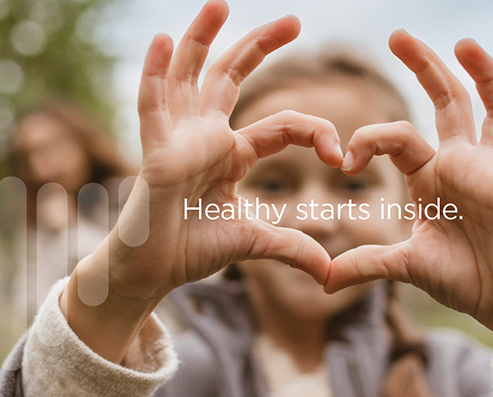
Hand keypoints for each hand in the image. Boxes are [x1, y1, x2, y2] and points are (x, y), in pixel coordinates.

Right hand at [64, 0, 341, 361]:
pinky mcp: (155, 152)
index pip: (280, 126)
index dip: (314, 132)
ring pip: (189, 77)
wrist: (152, 273)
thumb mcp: (252, 243)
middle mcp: (204, 137)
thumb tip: (329, 273)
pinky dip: (154, 72)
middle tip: (294, 20)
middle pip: (230, 78)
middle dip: (259, 46)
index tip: (340, 154)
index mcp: (230, 154)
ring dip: (201, 38)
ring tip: (219, 2)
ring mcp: (177, 139)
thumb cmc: (191, 251)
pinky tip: (163, 40)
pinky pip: (152, 105)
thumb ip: (290, 248)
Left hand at [326, 30, 492, 396]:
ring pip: (491, 109)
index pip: (397, 137)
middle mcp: (461, 162)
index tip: (344, 159)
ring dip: (482, 74)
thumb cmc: (465, 278)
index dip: (369, 140)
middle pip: (446, 101)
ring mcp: (492, 169)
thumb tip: (319, 281)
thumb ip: (366, 265)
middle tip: (397, 35)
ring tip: (464, 43)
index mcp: (429, 175)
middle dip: (423, 67)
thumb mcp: (406, 267)